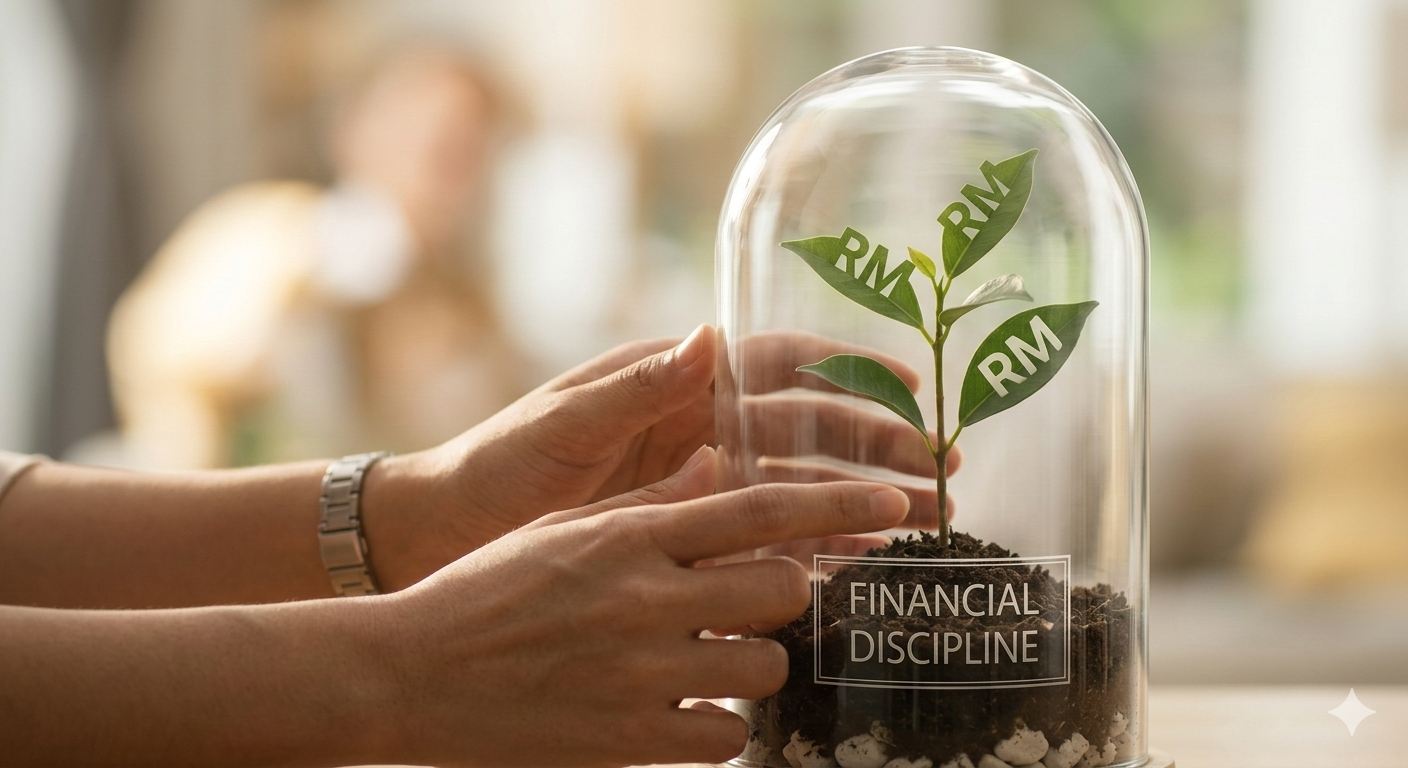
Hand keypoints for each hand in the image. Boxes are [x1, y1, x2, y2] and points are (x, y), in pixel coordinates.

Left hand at [364, 325, 958, 588]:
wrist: (443, 533)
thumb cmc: (495, 465)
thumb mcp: (562, 424)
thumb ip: (634, 388)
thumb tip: (708, 339)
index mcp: (670, 382)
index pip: (772, 366)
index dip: (843, 370)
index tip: (906, 383)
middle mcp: (693, 425)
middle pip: (806, 428)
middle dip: (876, 443)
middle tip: (942, 469)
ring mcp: (693, 481)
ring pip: (795, 485)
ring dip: (858, 499)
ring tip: (922, 523)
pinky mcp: (684, 531)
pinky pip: (761, 536)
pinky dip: (811, 548)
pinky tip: (857, 565)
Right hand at [369, 451, 911, 767]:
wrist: (409, 675)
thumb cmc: (484, 591)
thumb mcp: (564, 528)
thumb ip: (650, 500)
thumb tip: (718, 463)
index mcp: (631, 534)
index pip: (760, 508)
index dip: (840, 502)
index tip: (898, 500)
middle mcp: (647, 596)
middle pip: (782, 591)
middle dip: (783, 598)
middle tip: (752, 607)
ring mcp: (642, 672)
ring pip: (764, 668)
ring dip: (752, 667)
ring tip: (707, 663)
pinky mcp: (632, 740)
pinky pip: (726, 738)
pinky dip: (716, 728)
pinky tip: (679, 713)